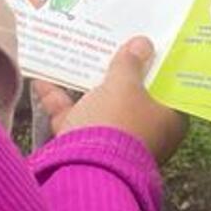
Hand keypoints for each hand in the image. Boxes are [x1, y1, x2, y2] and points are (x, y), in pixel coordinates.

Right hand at [35, 37, 185, 163]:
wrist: (84, 167)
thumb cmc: (117, 121)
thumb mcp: (124, 84)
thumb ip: (130, 63)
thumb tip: (143, 44)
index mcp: (168, 120)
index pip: (169, 90)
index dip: (159, 68)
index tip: (150, 47)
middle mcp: (145, 133)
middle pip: (134, 96)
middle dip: (120, 73)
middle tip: (114, 44)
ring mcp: (114, 140)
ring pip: (101, 106)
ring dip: (87, 84)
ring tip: (78, 56)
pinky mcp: (86, 146)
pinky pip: (75, 119)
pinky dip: (59, 101)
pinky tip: (42, 81)